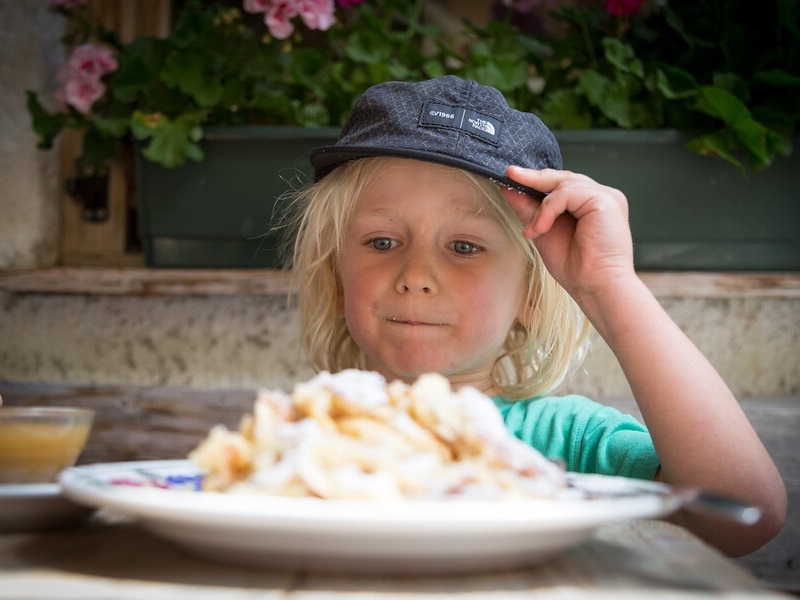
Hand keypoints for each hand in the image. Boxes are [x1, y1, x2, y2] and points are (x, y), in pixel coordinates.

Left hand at [501, 166, 635, 297]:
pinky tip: (541, 229)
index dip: (537, 180)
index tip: (511, 177)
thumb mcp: (543, 232)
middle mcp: (601, 197)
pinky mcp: (605, 200)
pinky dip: (548, 210)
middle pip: (563, 177)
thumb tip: (509, 188)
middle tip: (509, 174)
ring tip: (533, 231)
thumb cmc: (576, 268)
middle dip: (534, 177)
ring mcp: (606, 197)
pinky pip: (567, 193)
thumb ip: (529, 209)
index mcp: (590, 204)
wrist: (595, 287)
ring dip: (541, 208)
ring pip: (563, 184)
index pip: (562, 183)